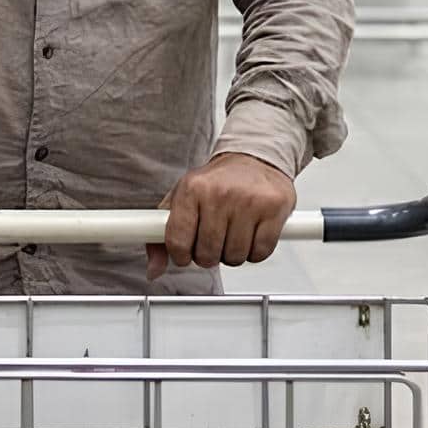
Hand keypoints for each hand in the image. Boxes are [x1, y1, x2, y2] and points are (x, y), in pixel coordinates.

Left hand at [148, 152, 296, 279]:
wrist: (256, 158)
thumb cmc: (218, 182)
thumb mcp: (183, 199)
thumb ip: (161, 234)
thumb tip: (154, 269)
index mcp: (193, 188)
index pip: (178, 241)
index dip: (181, 255)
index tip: (186, 252)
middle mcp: (220, 193)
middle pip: (207, 254)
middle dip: (209, 255)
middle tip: (214, 240)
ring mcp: (249, 201)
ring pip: (235, 256)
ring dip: (233, 254)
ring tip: (234, 234)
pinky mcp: (274, 208)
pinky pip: (260, 252)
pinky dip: (255, 252)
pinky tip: (252, 234)